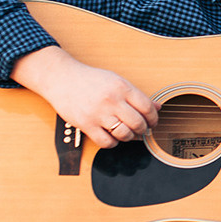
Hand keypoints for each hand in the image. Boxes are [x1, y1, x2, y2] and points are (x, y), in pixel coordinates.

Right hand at [11, 45, 157, 148]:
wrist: (62, 78)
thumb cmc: (90, 80)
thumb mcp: (116, 81)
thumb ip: (137, 95)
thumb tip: (158, 107)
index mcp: (122, 87)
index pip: (147, 107)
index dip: (153, 118)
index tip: (152, 122)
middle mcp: (112, 100)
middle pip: (138, 123)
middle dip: (143, 129)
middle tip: (141, 129)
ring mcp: (99, 113)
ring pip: (124, 134)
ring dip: (129, 137)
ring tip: (127, 133)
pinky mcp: (86, 125)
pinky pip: (107, 142)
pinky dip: (113, 143)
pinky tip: (112, 136)